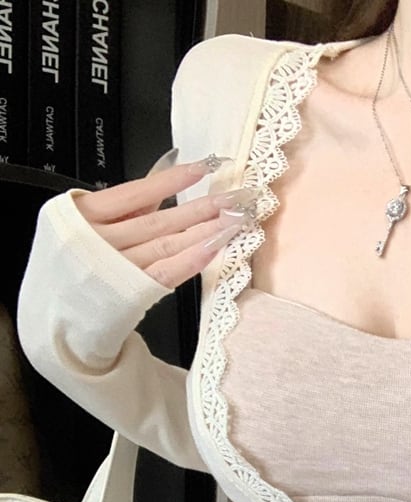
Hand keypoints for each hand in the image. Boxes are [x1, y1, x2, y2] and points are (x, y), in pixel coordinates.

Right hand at [72, 153, 258, 289]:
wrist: (58, 310)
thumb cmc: (77, 260)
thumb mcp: (91, 221)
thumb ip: (131, 199)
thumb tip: (170, 166)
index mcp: (84, 215)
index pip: (135, 192)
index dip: (171, 181)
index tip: (204, 168)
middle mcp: (98, 242)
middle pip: (160, 221)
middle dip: (203, 208)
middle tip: (237, 197)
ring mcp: (116, 270)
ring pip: (168, 245)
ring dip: (206, 232)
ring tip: (236, 219)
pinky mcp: (131, 294)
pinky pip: (168, 274)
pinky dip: (193, 260)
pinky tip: (215, 247)